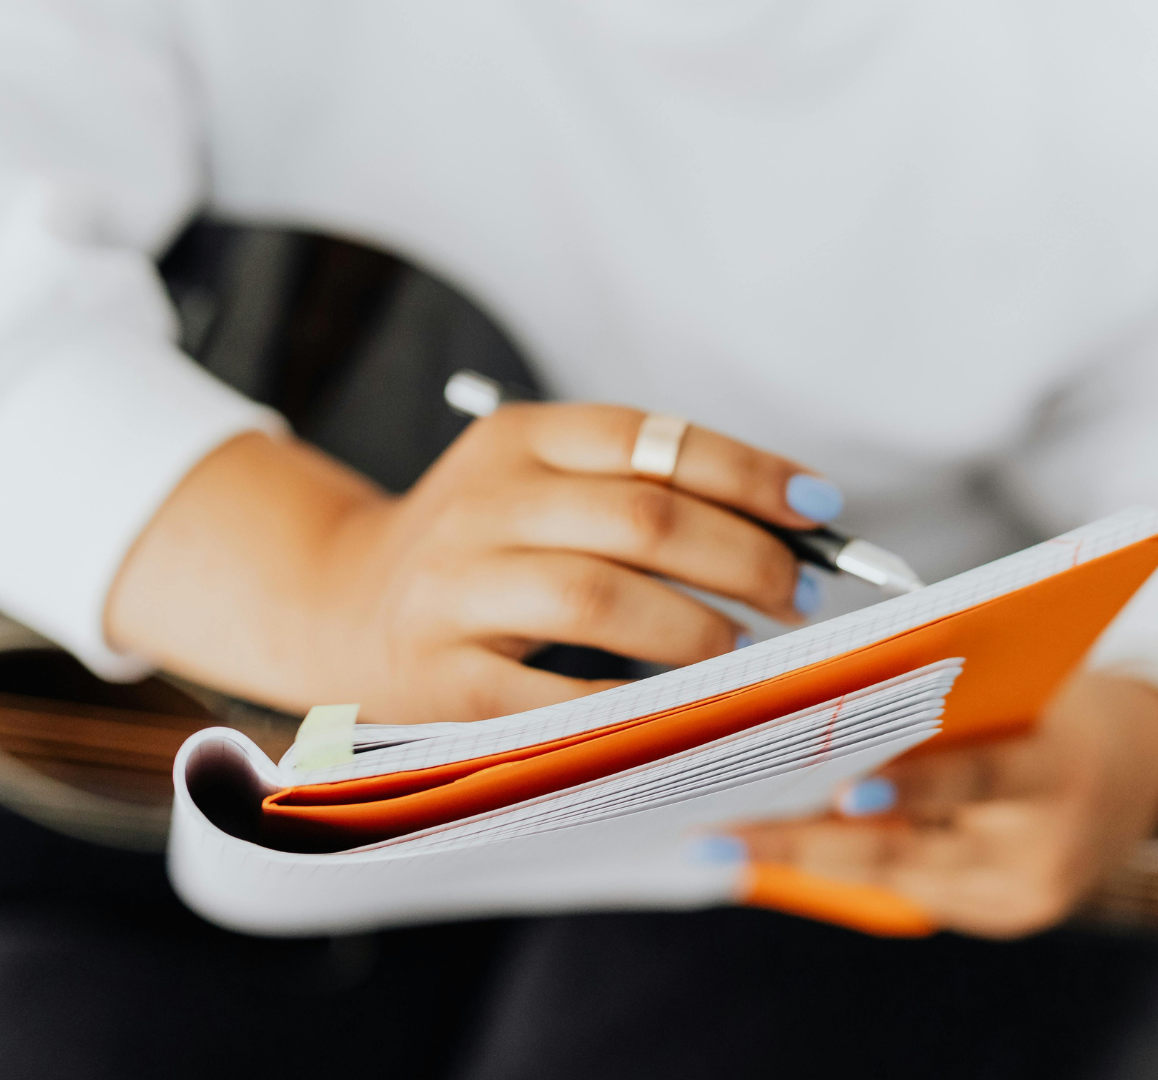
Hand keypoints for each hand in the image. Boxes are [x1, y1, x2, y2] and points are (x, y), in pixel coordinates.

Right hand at [106, 406, 836, 721]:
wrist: (338, 605)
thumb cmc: (480, 550)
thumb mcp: (540, 488)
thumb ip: (644, 491)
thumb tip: (794, 527)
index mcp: (519, 440)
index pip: (653, 439)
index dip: (748, 473)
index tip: (819, 509)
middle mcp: (483, 503)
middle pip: (642, 517)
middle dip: (745, 559)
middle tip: (799, 595)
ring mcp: (455, 591)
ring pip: (600, 596)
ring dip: (697, 629)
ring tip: (746, 650)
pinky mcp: (442, 678)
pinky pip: (553, 694)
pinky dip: (630, 704)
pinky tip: (680, 710)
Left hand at [737, 672, 1157, 937]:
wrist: (1143, 772)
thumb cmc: (1056, 702)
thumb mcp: (1020, 682)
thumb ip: (945, 692)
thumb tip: (822, 692)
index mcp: (1057, 767)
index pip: (978, 776)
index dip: (909, 786)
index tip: (835, 787)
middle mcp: (1042, 844)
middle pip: (910, 849)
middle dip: (807, 839)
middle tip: (724, 830)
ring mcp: (1023, 893)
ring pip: (898, 878)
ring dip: (807, 859)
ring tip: (724, 842)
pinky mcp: (1007, 916)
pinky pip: (913, 894)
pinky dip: (845, 871)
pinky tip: (777, 858)